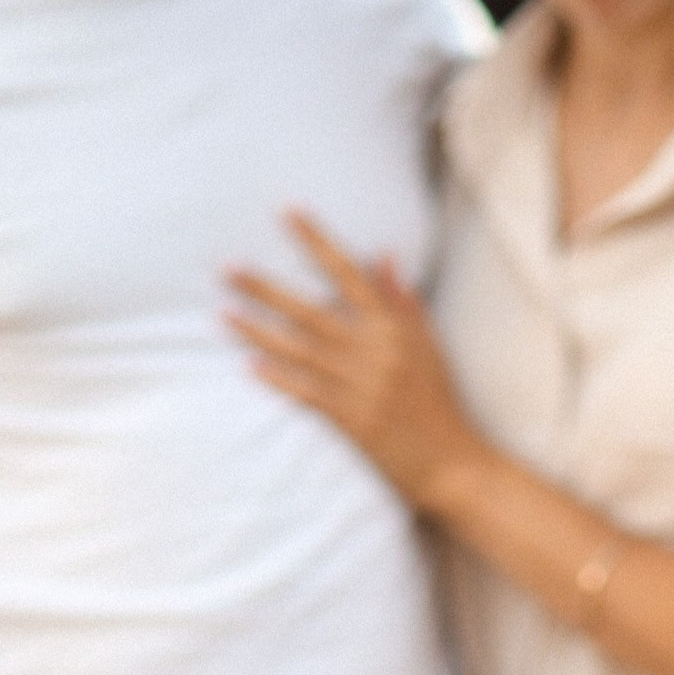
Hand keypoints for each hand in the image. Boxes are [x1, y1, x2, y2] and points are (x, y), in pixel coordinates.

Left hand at [225, 215, 487, 512]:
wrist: (449, 461)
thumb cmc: (439, 400)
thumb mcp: (429, 344)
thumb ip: (403, 300)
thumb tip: (383, 256)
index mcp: (391, 326)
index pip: (348, 272)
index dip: (317, 241)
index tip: (288, 213)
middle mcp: (371, 350)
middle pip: (308, 310)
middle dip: (264, 288)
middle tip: (228, 270)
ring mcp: (357, 384)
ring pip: (297, 350)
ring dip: (257, 332)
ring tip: (224, 314)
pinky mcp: (347, 418)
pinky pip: (304, 392)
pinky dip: (278, 378)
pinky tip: (251, 365)